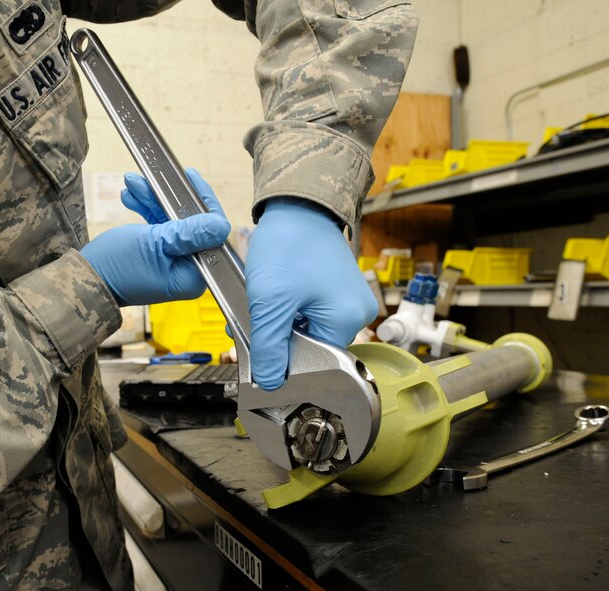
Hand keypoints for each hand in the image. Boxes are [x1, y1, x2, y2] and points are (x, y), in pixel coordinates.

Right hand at [81, 169, 230, 305]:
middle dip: (168, 198)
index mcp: (193, 275)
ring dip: (152, 200)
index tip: (190, 178)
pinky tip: (129, 196)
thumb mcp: (155, 243)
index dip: (201, 203)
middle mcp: (186, 271)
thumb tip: (221, 224)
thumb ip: (188, 233)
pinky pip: (157, 227)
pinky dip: (145, 210)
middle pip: (190, 224)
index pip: (210, 234)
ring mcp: (170, 263)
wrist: (81, 281)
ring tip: (132, 182)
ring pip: (170, 221)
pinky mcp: (155, 256)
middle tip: (154, 178)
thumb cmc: (116, 268)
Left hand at [246, 198, 377, 389]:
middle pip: (311, 348)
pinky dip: (287, 310)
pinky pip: (311, 313)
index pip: (314, 363)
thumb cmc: (288, 243)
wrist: (296, 204)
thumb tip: (269, 383)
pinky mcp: (337, 290)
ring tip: (261, 305)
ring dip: (279, 325)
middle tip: (251, 325)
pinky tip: (273, 298)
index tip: (258, 351)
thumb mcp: (270, 302)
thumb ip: (269, 347)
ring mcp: (349, 301)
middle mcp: (357, 314)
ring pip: (307, 331)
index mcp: (347, 320)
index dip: (282, 361)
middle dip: (276, 341)